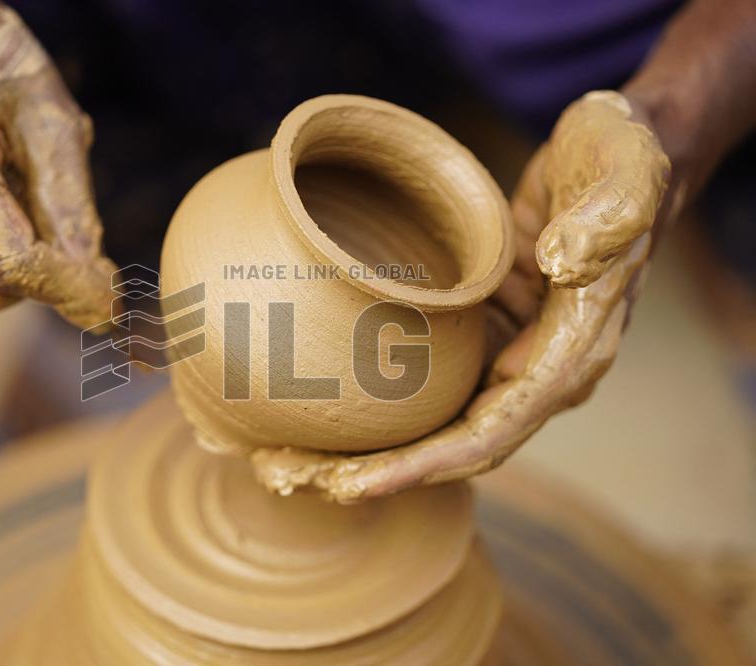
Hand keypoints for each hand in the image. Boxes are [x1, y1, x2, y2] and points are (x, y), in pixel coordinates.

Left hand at [250, 91, 672, 501]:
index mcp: (572, 352)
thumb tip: (564, 261)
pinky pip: (428, 390)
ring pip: (432, 430)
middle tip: (286, 477)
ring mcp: (507, 358)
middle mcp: (538, 372)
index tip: (350, 485)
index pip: (489, 434)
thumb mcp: (623, 171)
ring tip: (284, 460)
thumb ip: (605, 218)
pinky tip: (324, 410)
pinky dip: (377, 411)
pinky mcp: (481, 337)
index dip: (420, 467)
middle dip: (371, 474)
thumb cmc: (621, 159)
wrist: (614, 154)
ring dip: (362, 453)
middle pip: (448, 451)